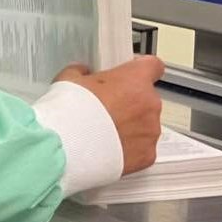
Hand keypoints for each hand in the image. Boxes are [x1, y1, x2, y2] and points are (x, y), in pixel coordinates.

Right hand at [54, 57, 164, 174]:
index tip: (131, 73)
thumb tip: (84, 73)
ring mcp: (151, 132)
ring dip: (130, 126)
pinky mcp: (148, 156)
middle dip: (130, 102)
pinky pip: (142, 147)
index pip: (153, 66)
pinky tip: (108, 147)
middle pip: (146, 98)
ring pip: (145, 124)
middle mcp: (150, 104)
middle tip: (105, 108)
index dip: (141, 69)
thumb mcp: (69, 78)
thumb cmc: (73, 109)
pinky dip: (129, 147)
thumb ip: (82, 72)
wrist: (71, 146)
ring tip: (104, 132)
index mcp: (135, 79)